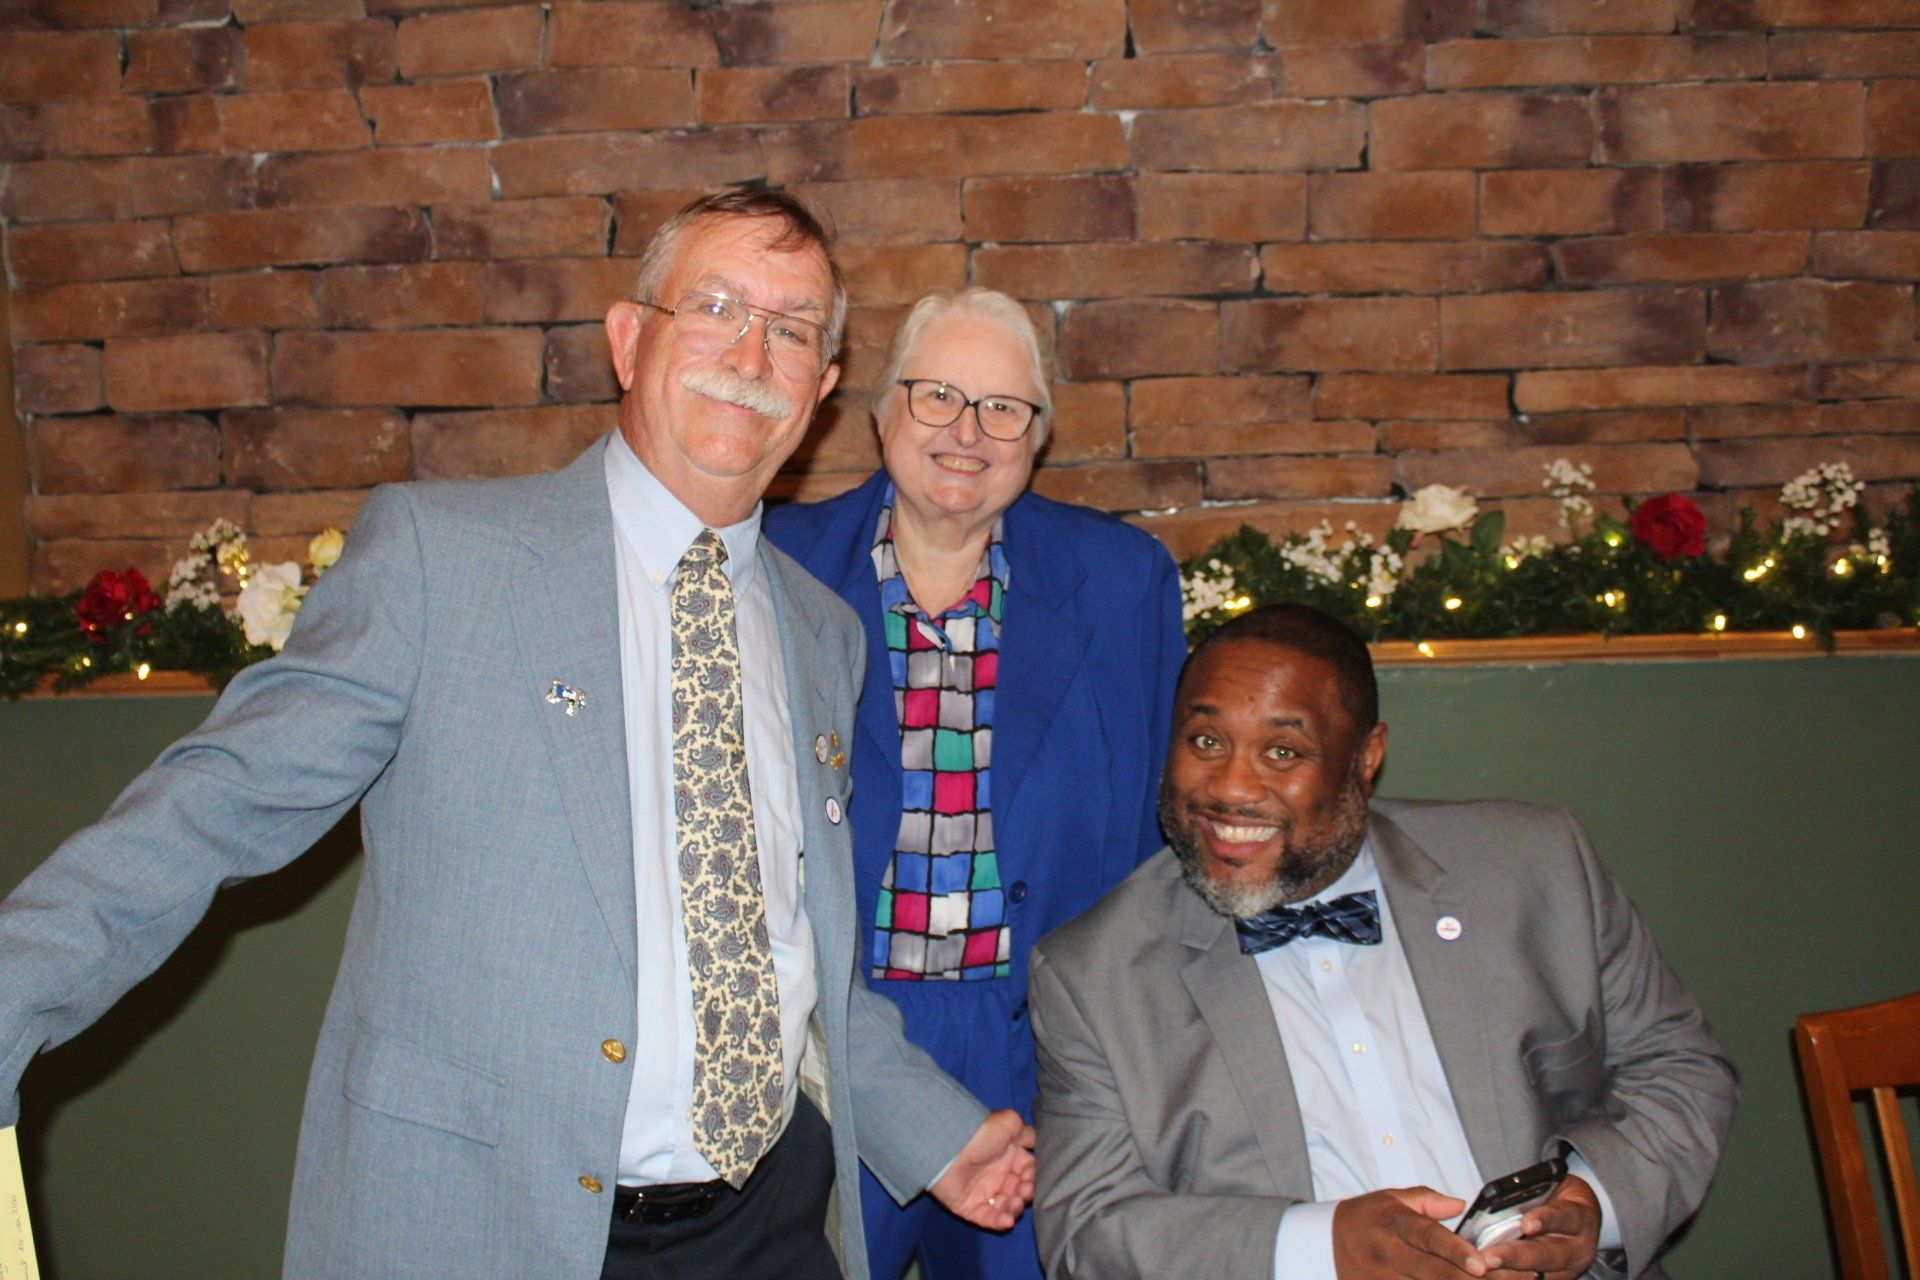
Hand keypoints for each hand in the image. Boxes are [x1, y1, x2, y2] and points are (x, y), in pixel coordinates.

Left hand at [929, 1109, 1035, 1230]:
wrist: (949, 1146)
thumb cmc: (982, 1133)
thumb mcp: (1010, 1123)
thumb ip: (1028, 1133)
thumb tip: (1039, 1143)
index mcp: (1008, 1156)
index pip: (1028, 1172)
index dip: (1033, 1177)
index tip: (1031, 1177)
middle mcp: (997, 1175)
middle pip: (1020, 1192)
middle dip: (1026, 1194)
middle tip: (1024, 1192)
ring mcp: (984, 1192)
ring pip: (1007, 1208)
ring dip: (1015, 1209)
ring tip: (1015, 1204)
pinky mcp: (970, 1207)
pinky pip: (988, 1219)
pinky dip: (1000, 1222)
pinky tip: (1007, 1220)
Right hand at [1333, 1187, 1490, 1278]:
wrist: (1323, 1243)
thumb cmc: (1363, 1219)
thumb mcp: (1391, 1198)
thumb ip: (1427, 1200)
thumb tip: (1460, 1204)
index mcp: (1395, 1225)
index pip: (1429, 1237)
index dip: (1456, 1250)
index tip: (1481, 1262)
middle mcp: (1392, 1255)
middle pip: (1436, 1272)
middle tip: (1511, 1279)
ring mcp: (1387, 1279)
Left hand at [1478, 1173, 1600, 1279]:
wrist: (1579, 1217)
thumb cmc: (1557, 1195)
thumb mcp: (1549, 1184)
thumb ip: (1528, 1192)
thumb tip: (1495, 1199)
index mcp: (1580, 1219)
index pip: (1564, 1217)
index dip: (1545, 1220)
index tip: (1526, 1225)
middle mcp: (1577, 1249)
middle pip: (1546, 1255)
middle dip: (1515, 1257)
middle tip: (1488, 1258)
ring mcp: (1566, 1270)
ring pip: (1535, 1276)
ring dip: (1505, 1274)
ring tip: (1481, 1269)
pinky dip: (1503, 1278)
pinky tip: (1484, 1276)